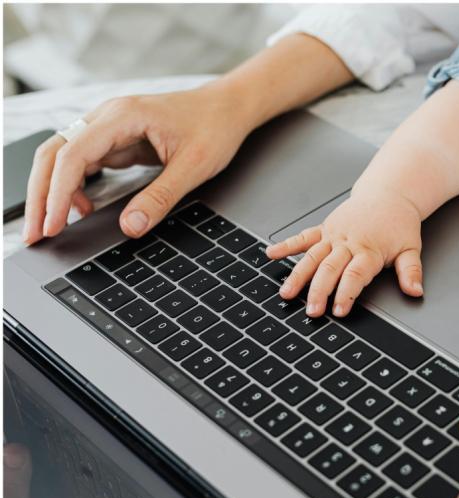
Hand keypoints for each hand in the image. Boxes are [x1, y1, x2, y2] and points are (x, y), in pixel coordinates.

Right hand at [22, 83, 252, 243]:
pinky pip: (82, 162)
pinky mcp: (115, 140)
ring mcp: (108, 127)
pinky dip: (74, 186)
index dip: (58, 193)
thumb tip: (131, 226)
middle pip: (54, 154)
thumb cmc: (214, 127)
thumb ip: (162, 197)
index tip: (53, 224)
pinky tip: (81, 208)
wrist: (227, 108)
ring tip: (50, 226)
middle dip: (40, 195)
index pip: (73, 155)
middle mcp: (107, 117)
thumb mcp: (194, 166)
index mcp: (123, 116)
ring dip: (52, 191)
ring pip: (63, 158)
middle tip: (35, 233)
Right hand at [265, 192, 424, 317]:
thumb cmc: (398, 223)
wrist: (389, 194)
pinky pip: (304, 237)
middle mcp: (348, 242)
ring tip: (286, 293)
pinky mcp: (325, 229)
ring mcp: (334, 235)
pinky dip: (287, 245)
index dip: (346, 293)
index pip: (355, 275)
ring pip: (312, 257)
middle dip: (319, 291)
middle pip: (329, 269)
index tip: (338, 310)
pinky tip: (271, 254)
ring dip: (298, 276)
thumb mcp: (411, 248)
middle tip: (311, 310)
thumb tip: (415, 291)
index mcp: (369, 249)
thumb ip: (411, 272)